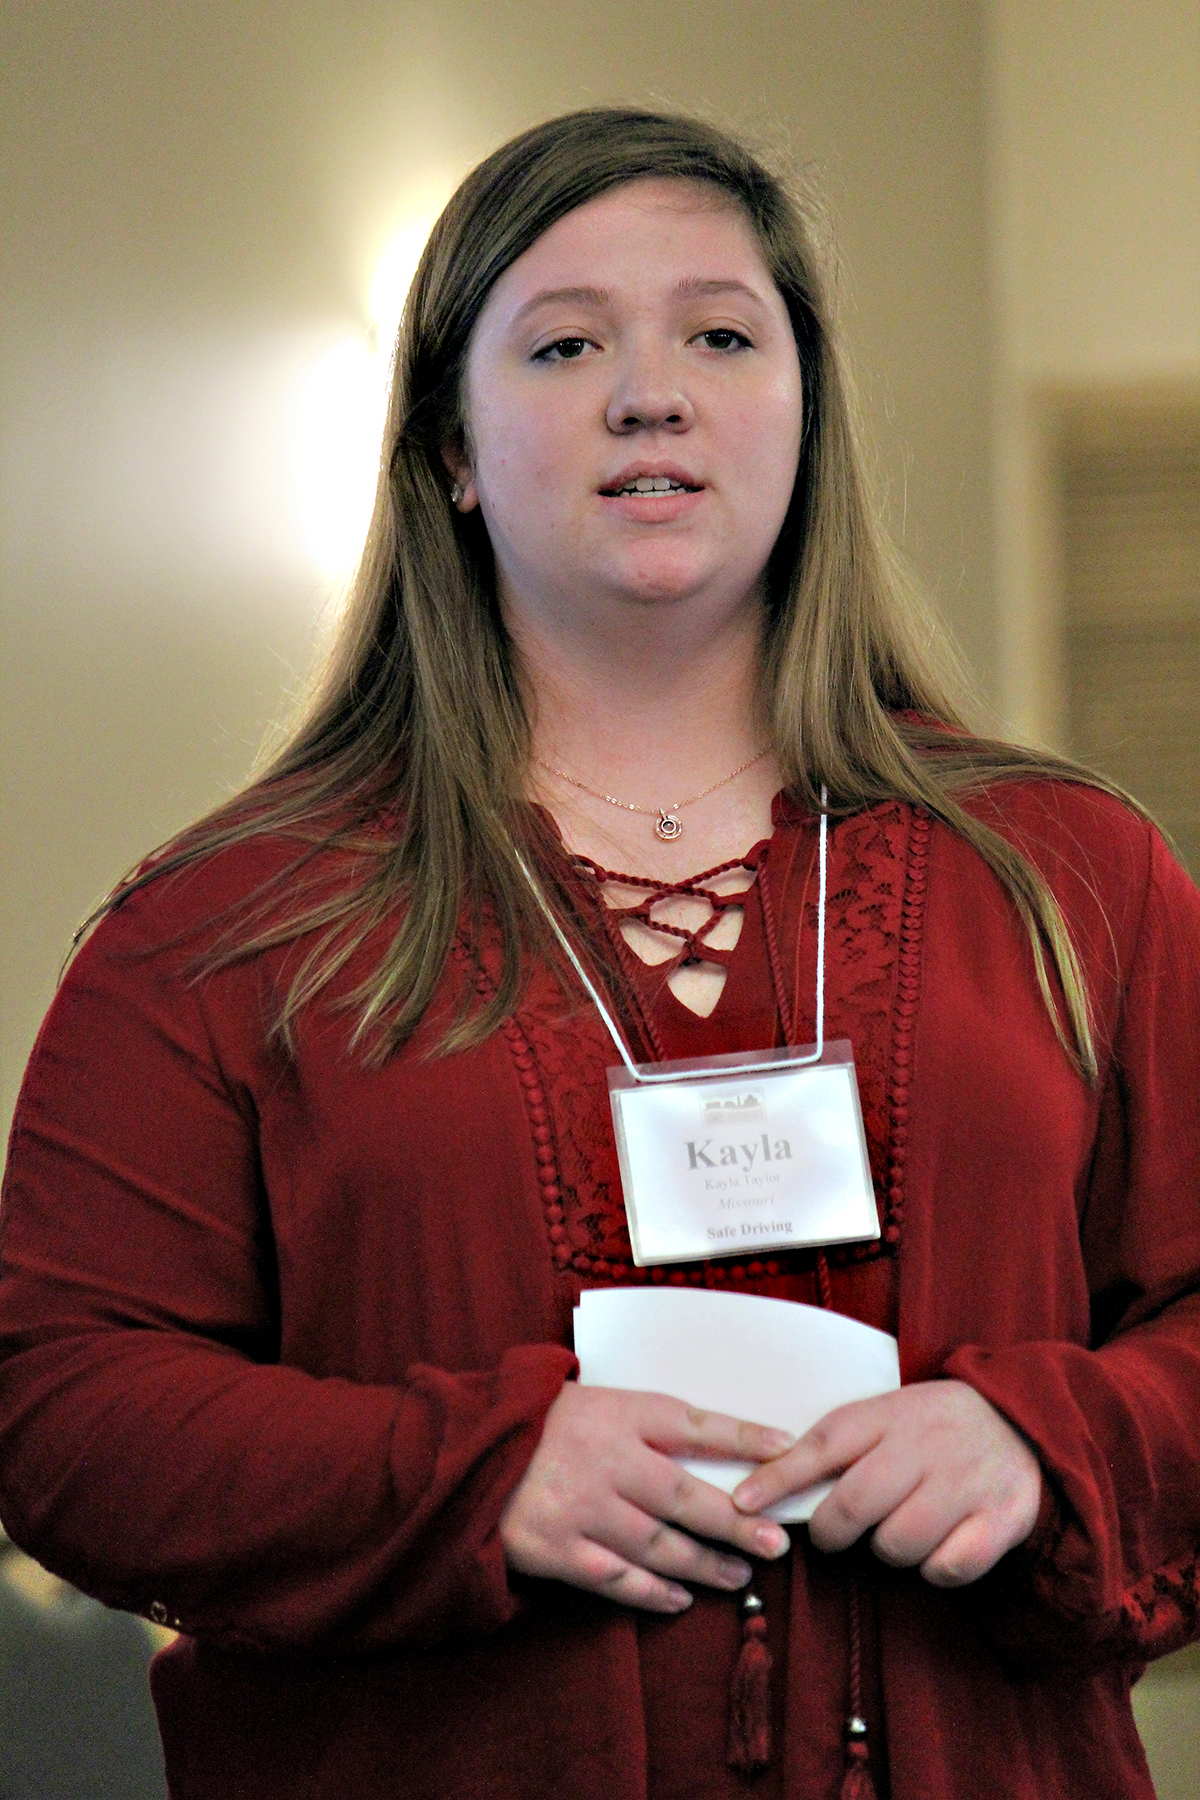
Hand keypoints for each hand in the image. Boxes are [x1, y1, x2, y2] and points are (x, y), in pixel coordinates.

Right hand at [499, 1383, 793, 1612]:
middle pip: (685, 1497)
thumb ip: (640, 1423)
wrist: (461, 1449)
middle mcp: (603, 1459)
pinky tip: (681, 1598)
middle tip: (777, 1543)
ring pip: (658, 1545)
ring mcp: (579, 1507)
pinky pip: (617, 1578)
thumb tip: (710, 1448)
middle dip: (737, 1523)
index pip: (693, 1423)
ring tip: (742, 1576)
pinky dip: (653, 1593)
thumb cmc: (535, 1423)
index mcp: (614, 1412)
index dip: (743, 1436)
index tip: (788, 1446)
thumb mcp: (588, 1400)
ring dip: (705, 1565)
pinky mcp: (554, 1549)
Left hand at [731, 1380, 1041, 1586]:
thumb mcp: (890, 1412)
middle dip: (832, 1531)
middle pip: (855, 1503)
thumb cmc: (937, 1425)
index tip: (742, 1503)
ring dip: (888, 1549)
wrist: (1024, 1419)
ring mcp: (966, 1481)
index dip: (779, 1476)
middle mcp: (927, 1444)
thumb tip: (765, 1483)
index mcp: (892, 1413)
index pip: (823, 1443)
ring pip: (898, 1543)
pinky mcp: (1002, 1517)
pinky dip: (936, 1568)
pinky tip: (940, 1546)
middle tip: (834, 1534)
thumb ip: (840, 1442)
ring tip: (900, 1529)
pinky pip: (948, 1566)